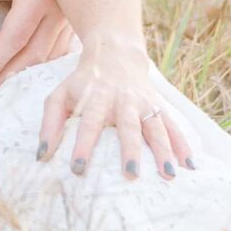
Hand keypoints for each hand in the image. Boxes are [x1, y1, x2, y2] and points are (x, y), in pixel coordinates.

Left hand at [0, 0, 76, 104]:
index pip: (15, 38)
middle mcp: (59, 8)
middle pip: (34, 54)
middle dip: (6, 78)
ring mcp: (68, 16)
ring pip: (48, 57)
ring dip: (23, 78)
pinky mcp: (69, 21)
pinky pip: (57, 52)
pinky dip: (40, 68)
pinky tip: (22, 80)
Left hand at [35, 37, 194, 181]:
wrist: (114, 55)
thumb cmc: (82, 83)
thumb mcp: (59, 96)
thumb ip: (50, 124)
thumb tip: (41, 157)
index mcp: (95, 97)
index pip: (88, 122)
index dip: (82, 145)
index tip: (78, 169)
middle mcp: (122, 99)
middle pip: (128, 125)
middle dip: (130, 150)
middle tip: (131, 175)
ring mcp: (144, 102)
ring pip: (156, 126)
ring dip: (163, 150)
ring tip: (168, 175)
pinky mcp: (158, 105)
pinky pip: (173, 125)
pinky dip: (182, 144)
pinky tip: (189, 164)